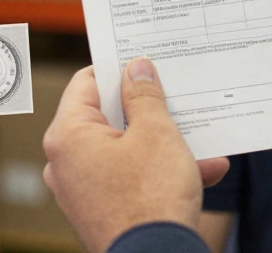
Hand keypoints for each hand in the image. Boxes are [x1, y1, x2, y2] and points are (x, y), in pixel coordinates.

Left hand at [42, 60, 230, 252]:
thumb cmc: (150, 198)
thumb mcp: (156, 133)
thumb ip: (144, 96)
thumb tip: (136, 70)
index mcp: (68, 135)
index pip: (86, 82)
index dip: (118, 69)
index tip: (144, 62)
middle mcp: (66, 161)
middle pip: (106, 116)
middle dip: (146, 108)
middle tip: (174, 94)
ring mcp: (82, 189)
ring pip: (124, 149)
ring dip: (162, 142)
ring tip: (199, 136)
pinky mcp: (101, 209)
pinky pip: (130, 177)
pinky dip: (160, 171)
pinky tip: (205, 170)